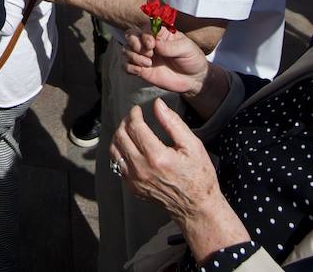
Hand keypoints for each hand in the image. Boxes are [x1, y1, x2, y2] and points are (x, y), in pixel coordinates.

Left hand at [110, 99, 227, 227]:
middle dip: (125, 122)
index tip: (138, 109)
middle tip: (133, 117)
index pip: (135, 127)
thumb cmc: (198, 176)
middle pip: (121, 136)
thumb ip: (173, 123)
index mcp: (157, 157)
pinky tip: (130, 147)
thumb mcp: (193, 145)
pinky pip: (118, 165)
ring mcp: (135, 180)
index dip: (134, 114)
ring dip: (119, 135)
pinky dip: (120, 151)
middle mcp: (142, 169)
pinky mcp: (132, 187)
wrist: (195, 207)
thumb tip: (158, 104)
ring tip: (129, 129)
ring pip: (114, 150)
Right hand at [122, 28, 209, 96]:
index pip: (145, 27)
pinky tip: (140, 71)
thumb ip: (171, 46)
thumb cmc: (192, 59)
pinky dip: (129, 67)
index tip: (152, 44)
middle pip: (130, 35)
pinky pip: (126, 65)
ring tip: (148, 63)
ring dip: (133, 56)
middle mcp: (150, 43)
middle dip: (134, 42)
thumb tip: (156, 45)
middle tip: (148, 53)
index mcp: (160, 33)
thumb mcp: (186, 49)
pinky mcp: (142, 69)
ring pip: (126, 49)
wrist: (194, 79)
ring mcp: (145, 56)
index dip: (144, 34)